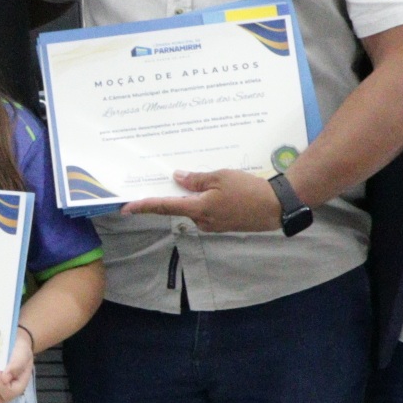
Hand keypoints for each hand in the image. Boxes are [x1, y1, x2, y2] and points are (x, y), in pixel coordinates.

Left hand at [122, 169, 281, 233]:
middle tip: (169, 178)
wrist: (276, 207)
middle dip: (174, 194)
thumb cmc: (249, 190)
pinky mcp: (223, 224)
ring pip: (194, 208)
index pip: (165, 206)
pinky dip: (204, 200)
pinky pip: (206, 211)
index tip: (126, 207)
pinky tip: (215, 189)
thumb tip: (177, 178)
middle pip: (180, 206)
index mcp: (199, 209)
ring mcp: (213, 225)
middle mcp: (202, 221)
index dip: (144, 206)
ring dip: (193, 196)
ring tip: (204, 179)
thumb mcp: (221, 177)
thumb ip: (197, 179)